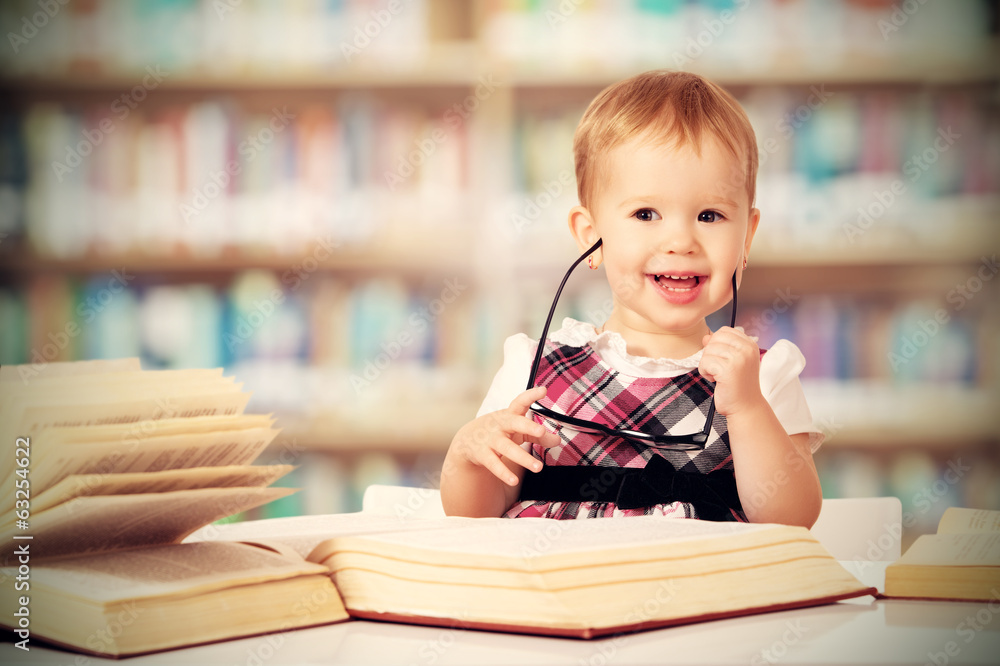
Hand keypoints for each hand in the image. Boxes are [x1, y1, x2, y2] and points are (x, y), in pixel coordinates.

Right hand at [447, 386, 561, 485]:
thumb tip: (558, 440)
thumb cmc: (501, 431)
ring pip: (507, 448)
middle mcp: (500, 425)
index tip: (543, 390)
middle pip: (514, 423)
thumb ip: (538, 435)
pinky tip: (514, 481)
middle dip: (527, 426)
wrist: (467, 440)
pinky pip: (494, 464)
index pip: (520, 402)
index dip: (531, 395)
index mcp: (510, 415)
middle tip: (541, 431)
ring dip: (523, 458)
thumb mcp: (518, 430)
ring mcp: (490, 439)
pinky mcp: (482, 454)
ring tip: (539, 467)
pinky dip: (503, 473)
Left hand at [698, 326, 763, 415]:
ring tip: (719, 376)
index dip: (717, 344)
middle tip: (720, 369)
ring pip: (708, 351)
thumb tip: (706, 337)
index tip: (723, 360)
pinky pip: (704, 362)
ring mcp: (738, 358)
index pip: (724, 331)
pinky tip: (716, 380)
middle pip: (714, 339)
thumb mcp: (733, 361)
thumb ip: (720, 346)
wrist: (746, 407)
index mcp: (750, 344)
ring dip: (707, 365)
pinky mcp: (728, 369)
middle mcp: (746, 349)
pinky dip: (705, 372)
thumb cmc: (738, 385)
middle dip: (711, 355)